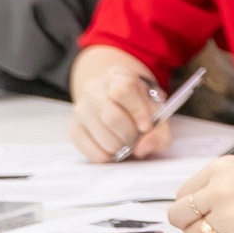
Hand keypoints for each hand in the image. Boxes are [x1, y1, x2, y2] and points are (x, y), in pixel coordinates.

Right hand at [67, 48, 172, 162]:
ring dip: (120, 146)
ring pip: (101, 135)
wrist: (120, 106)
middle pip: (111, 116)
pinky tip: (114, 149)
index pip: (123, 90)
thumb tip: (143, 147)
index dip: (137, 111)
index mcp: (117, 76)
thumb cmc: (141, 108)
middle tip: (137, 138)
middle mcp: (94, 88)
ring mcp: (80, 109)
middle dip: (130, 134)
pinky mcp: (74, 129)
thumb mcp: (158, 113)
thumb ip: (159, 132)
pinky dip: (108, 156)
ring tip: (127, 142)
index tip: (147, 127)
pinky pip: (92, 150)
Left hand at [167, 158, 233, 232]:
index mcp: (222, 167)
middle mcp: (220, 188)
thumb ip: (217, 186)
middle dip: (191, 223)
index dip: (194, 206)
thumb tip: (186, 209)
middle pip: (178, 214)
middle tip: (215, 224)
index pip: (182, 194)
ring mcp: (227, 214)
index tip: (209, 210)